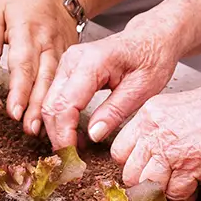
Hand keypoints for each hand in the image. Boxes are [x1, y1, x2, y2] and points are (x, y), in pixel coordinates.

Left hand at [0, 0, 79, 135]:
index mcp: (26, 29)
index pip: (22, 63)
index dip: (19, 90)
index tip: (14, 112)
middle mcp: (47, 42)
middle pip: (43, 77)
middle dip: (37, 105)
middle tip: (30, 129)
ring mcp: (63, 50)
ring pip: (58, 82)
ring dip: (50, 106)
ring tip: (43, 130)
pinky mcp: (72, 56)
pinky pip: (68, 80)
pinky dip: (64, 99)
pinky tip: (58, 117)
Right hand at [39, 21, 181, 150]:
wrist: (151, 38)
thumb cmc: (152, 58)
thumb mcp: (142, 89)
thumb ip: (115, 111)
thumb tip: (92, 136)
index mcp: (93, 62)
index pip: (65, 105)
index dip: (65, 135)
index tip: (73, 159)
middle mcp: (73, 59)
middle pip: (50, 105)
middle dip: (57, 137)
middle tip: (70, 163)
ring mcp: (67, 62)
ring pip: (48, 102)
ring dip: (57, 129)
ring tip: (73, 151)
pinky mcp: (66, 68)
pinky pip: (54, 96)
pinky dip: (60, 118)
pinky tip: (73, 134)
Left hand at [109, 79, 200, 200]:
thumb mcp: (180, 108)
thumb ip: (161, 129)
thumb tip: (150, 154)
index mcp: (150, 113)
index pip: (120, 150)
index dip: (132, 166)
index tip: (143, 172)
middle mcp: (154, 131)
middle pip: (129, 173)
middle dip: (144, 184)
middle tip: (160, 185)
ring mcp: (169, 149)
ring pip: (147, 187)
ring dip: (162, 193)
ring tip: (177, 188)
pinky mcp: (189, 166)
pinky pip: (174, 194)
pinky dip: (183, 198)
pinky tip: (192, 191)